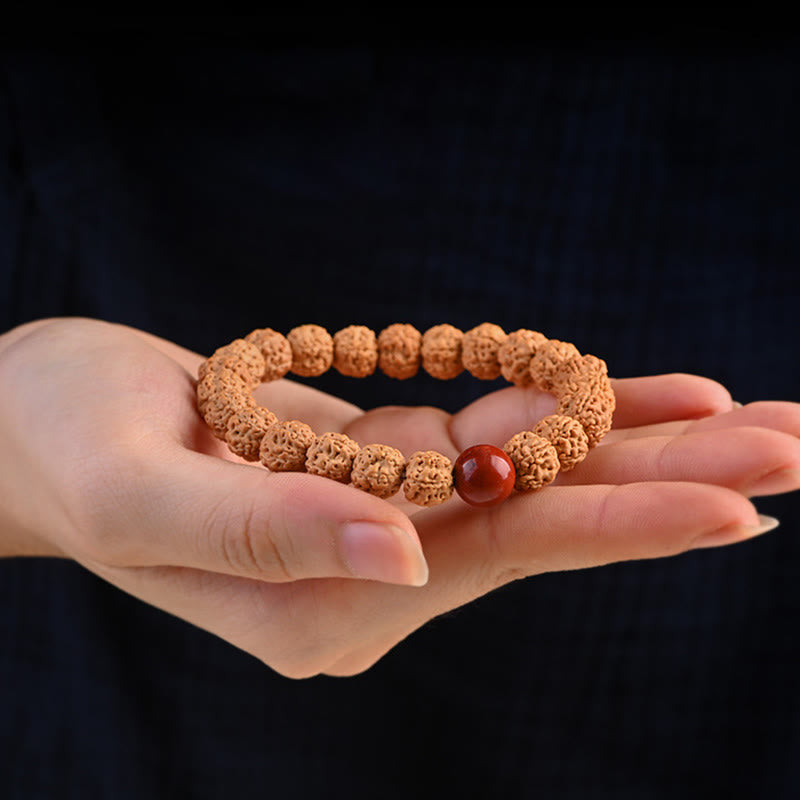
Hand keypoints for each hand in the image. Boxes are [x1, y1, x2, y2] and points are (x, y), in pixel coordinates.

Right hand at [1, 318, 796, 676]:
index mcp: (322, 608)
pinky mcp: (373, 458)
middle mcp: (371, 571)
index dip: (617, 524)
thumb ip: (265, 540)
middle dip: (668, 483)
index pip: (497, 558)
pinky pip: (482, 433)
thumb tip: (404, 565)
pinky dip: (556, 407)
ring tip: (753, 417)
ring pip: (527, 474)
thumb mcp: (136, 494)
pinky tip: (632, 391)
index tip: (740, 501)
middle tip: (797, 447)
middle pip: (541, 520)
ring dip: (634, 442)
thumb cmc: (60, 450)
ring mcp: (379, 513)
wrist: (37, 420)